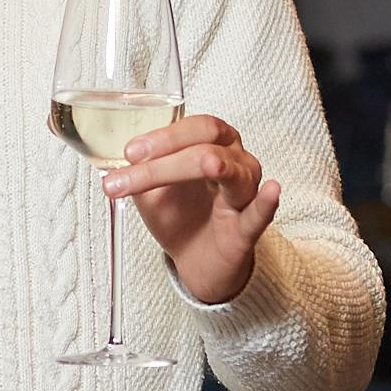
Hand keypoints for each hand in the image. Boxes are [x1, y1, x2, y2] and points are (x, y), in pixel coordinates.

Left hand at [106, 114, 280, 306]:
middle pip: (209, 145)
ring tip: (209, 164)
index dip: (165, 136)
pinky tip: (272, 190)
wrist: (195, 261)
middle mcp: (236, 161)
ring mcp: (245, 194)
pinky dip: (267, 202)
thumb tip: (118, 160)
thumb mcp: (150, 191)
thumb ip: (139, 173)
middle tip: (134, 164)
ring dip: (210, 168)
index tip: (130, 152)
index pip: (195, 129)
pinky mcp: (247, 229)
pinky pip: (260, 214)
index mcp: (213, 144)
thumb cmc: (179, 215)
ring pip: (231, 174)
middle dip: (170, 154)